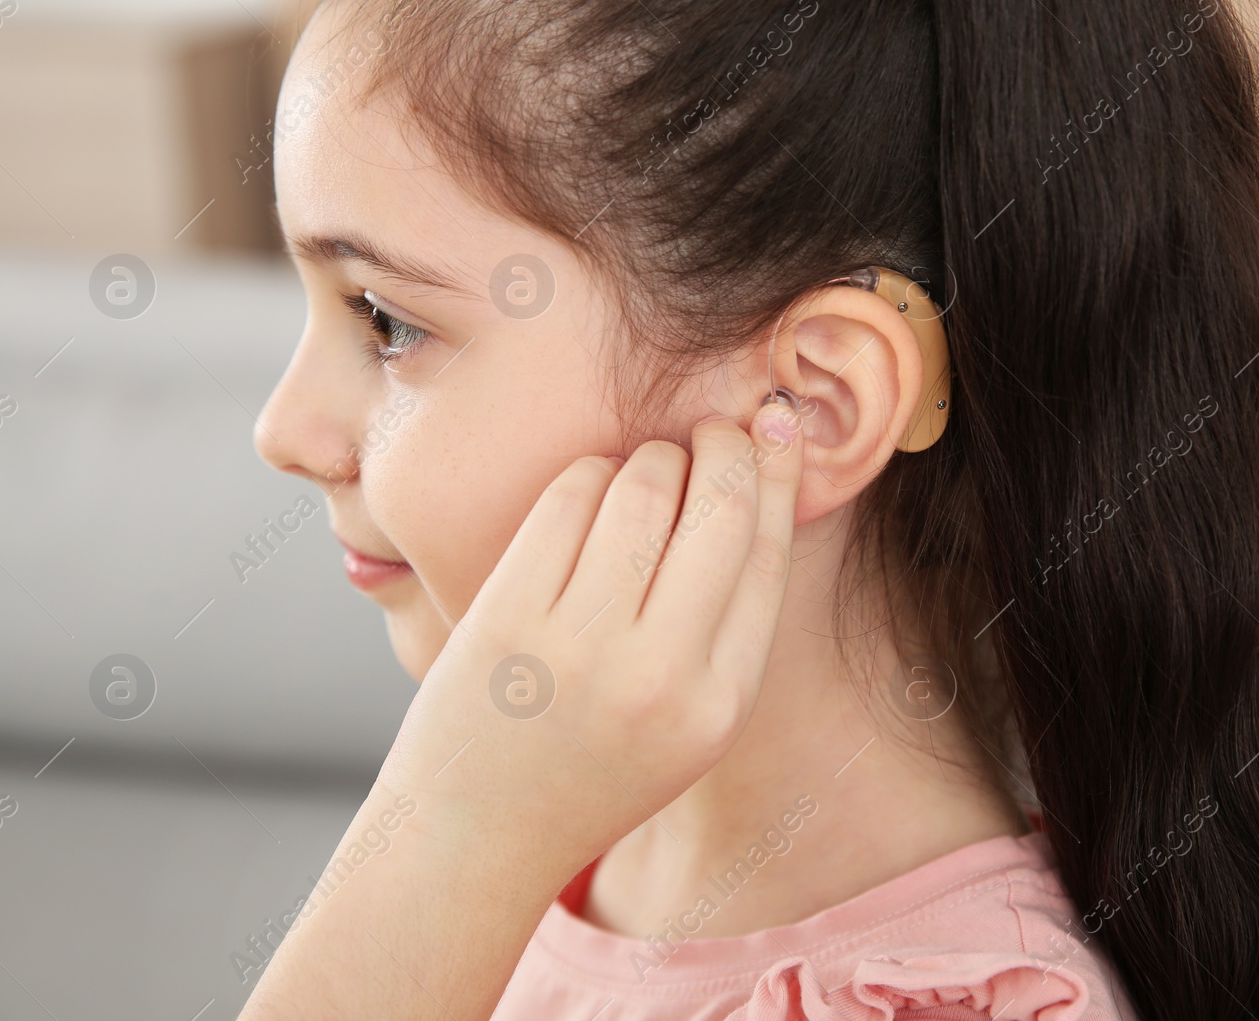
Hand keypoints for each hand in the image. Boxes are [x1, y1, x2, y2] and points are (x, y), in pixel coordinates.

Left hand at [379, 400, 804, 879]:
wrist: (478, 834)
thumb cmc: (594, 761)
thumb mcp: (690, 720)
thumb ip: (726, 621)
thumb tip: (760, 474)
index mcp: (721, 704)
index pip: (769, 554)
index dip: (779, 473)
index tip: (774, 424)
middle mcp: (660, 677)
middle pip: (720, 509)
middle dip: (723, 446)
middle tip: (713, 430)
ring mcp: (580, 647)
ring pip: (644, 488)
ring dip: (653, 457)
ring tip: (645, 471)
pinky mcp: (507, 619)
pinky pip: (569, 498)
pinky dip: (589, 474)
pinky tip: (589, 490)